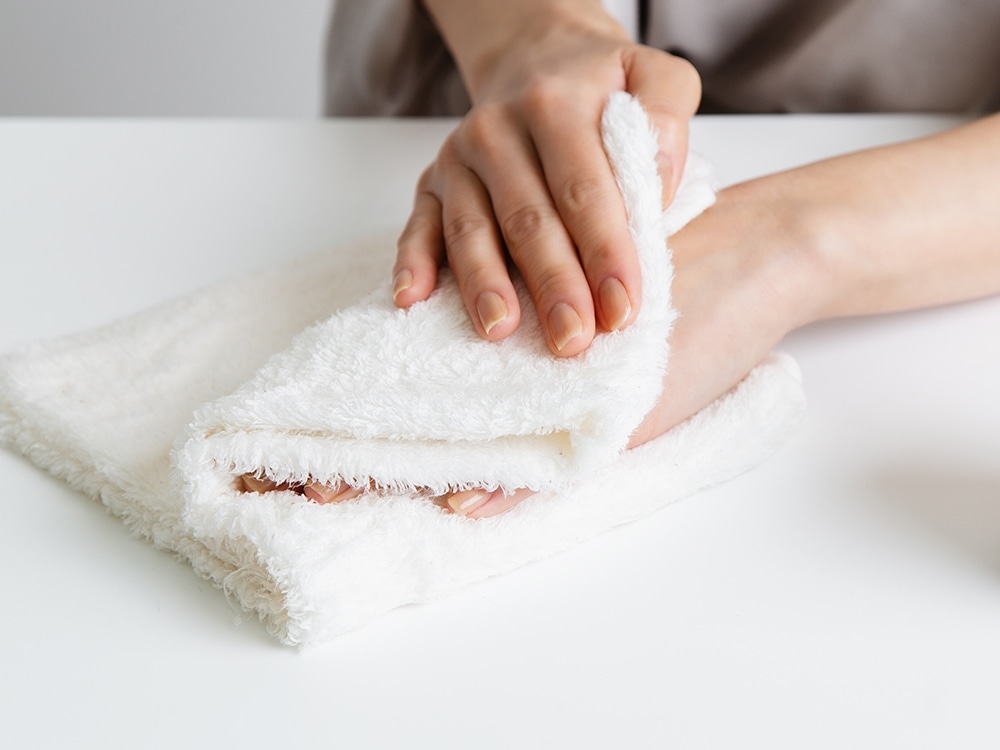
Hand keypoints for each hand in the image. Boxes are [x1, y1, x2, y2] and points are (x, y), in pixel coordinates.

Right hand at [392, 0, 700, 355]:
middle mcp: (498, 130)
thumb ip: (667, 114)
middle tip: (572, 340)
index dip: (604, 251)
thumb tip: (657, 185)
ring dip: (484, 284)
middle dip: (551, 284)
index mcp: (556, 104)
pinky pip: (418, 226)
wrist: (538, 59)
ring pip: (470, 229)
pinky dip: (412, 263)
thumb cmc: (602, 87)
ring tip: (501, 331)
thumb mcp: (655, 75)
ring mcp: (459, 158)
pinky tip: (412, 300)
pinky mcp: (431, 182)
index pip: (584, 188)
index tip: (623, 307)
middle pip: (527, 218)